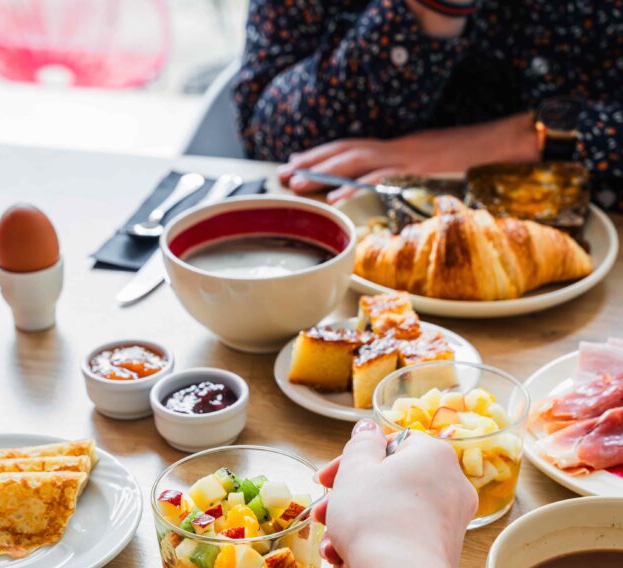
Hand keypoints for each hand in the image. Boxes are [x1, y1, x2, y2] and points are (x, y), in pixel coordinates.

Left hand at [278, 114, 537, 198]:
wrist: (502, 148)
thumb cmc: (472, 165)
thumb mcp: (432, 173)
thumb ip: (409, 182)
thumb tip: (390, 200)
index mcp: (398, 151)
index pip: (353, 149)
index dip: (323, 156)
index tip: (297, 163)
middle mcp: (397, 150)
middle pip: (345, 153)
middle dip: (312, 163)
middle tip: (284, 173)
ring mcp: (405, 159)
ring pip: (355, 162)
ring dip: (323, 172)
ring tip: (297, 181)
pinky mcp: (415, 172)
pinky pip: (379, 180)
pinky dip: (355, 188)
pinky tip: (335, 198)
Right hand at [314, 421, 476, 567]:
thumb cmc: (376, 520)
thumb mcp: (355, 471)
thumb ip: (360, 445)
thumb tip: (367, 429)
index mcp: (434, 455)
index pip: (389, 446)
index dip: (350, 462)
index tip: (325, 480)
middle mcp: (451, 486)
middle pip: (387, 487)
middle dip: (348, 504)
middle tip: (322, 516)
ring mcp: (449, 523)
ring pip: (390, 519)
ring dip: (354, 532)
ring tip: (332, 549)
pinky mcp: (441, 556)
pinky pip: (400, 545)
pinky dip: (374, 552)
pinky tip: (352, 567)